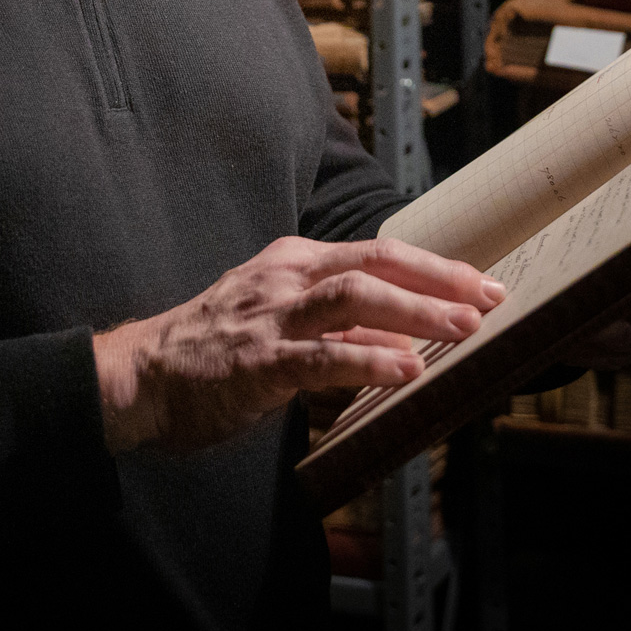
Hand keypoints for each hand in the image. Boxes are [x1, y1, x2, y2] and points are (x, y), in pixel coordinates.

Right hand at [93, 236, 503, 453]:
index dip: (436, 266)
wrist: (139, 377)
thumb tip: (407, 341)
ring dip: (417, 312)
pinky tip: (407, 370)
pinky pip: (322, 355)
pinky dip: (370, 359)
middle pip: (376, 264)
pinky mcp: (256, 361)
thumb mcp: (282, 323)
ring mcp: (270, 317)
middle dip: (440, 280)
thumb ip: (340, 328)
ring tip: (464, 329)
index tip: (483, 281)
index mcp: (296, 262)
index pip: (379, 252)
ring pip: (355, 298)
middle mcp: (286, 278)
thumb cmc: (216, 352)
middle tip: (491, 299)